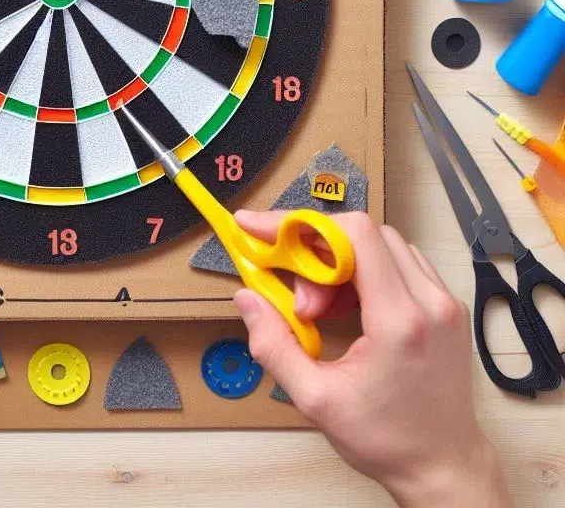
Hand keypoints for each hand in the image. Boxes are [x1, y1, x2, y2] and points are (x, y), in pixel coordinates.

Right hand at [233, 211, 511, 507]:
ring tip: (322, 309)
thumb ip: (274, 346)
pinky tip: (348, 308)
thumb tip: (247, 299)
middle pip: (364, 234)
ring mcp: (443, 302)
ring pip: (382, 244)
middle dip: (317, 251)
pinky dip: (365, 272)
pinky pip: (399, 263)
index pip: (355, 235)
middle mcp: (429, 302)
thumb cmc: (387, 440)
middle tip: (298, 298)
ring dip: (341, 262)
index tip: (264, 229)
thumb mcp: (315, 400)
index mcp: (400, 321)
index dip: (304, 225)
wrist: (444, 468)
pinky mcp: (445, 307)